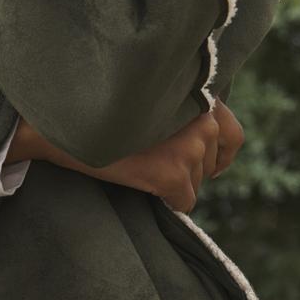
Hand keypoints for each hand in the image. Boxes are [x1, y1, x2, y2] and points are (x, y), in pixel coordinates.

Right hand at [12, 96, 245, 214]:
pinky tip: (147, 190)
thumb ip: (181, 110)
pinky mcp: (175, 172)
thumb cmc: (105, 111)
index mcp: (198, 96)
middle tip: (166, 170)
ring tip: (144, 170)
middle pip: (215, 161)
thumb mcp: (153, 100)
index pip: (233, 133)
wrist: (66, 126)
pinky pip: (185, 202)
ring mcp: (191, 146)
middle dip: (195, 171)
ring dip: (176, 184)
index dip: (220, 154)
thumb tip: (204, 140)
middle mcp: (202, 117)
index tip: (205, 164)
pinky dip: (169, 203)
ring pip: (197, 182)